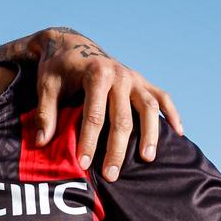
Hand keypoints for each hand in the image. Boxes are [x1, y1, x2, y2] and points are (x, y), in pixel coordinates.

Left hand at [32, 27, 181, 181]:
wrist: (72, 44)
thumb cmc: (57, 68)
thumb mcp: (46, 86)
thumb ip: (45, 113)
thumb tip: (42, 142)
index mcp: (96, 74)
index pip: (94, 115)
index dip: (89, 141)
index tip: (84, 164)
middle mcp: (120, 74)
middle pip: (123, 118)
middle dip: (117, 149)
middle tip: (111, 175)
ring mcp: (134, 78)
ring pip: (148, 108)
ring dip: (150, 134)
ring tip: (147, 159)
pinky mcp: (142, 81)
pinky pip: (162, 97)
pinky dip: (171, 114)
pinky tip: (178, 133)